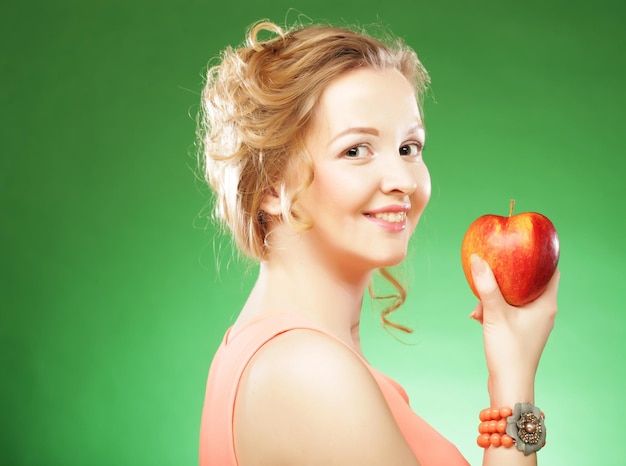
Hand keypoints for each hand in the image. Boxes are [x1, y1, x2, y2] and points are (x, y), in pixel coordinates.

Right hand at [468, 254, 559, 401]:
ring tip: (478, 307)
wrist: (509, 385)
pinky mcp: (521, 332)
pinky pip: (508, 312)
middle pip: (527, 284)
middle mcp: (543, 312)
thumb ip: (486, 286)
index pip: (550, 272)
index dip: (539, 258)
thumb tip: (476, 258)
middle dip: (506, 279)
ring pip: (514, 299)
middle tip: (490, 274)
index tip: (521, 247)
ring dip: (495, 297)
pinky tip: (478, 316)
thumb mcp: (495, 314)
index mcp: (546, 304)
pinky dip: (494, 310)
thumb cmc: (509, 351)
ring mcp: (533, 323)